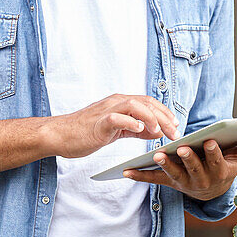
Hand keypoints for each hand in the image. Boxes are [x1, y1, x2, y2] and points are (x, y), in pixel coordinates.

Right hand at [47, 94, 179, 157]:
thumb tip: (157, 131)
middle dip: (164, 117)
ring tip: (159, 131)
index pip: (149, 102)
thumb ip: (136, 129)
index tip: (176, 125)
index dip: (165, 112)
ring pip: (134, 105)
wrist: (61, 135)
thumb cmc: (87, 132)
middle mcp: (116, 102)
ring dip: (151, 117)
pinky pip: (116, 118)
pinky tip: (140, 129)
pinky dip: (130, 122)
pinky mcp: (98, 122)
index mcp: (121, 102)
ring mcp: (106, 110)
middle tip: (175, 132)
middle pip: (146, 103)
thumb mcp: (117, 130)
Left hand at [124, 133, 236, 201]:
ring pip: (173, 174)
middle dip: (187, 158)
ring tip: (156, 154)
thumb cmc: (227, 167)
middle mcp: (200, 181)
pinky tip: (125, 172)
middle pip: (193, 169)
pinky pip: (153, 181)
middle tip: (181, 148)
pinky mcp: (169, 183)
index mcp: (218, 173)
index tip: (211, 142)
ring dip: (164, 165)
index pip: (216, 162)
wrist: (213, 192)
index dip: (214, 153)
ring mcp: (183, 183)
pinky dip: (140, 176)